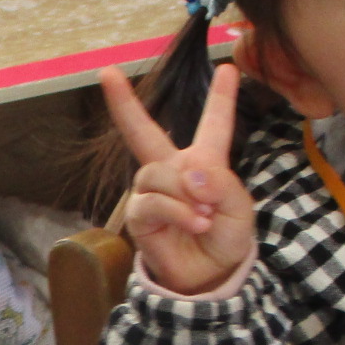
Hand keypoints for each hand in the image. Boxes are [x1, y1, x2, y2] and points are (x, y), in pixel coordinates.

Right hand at [100, 62, 255, 296]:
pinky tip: (194, 222)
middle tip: (105, 72)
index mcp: (205, 162)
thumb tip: (190, 174)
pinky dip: (177, 211)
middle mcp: (173, 170)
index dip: (220, 97)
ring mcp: (152, 192)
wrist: (210, 275)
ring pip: (156, 173)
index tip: (227, 68)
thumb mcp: (239, 208)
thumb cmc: (226, 238)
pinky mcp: (140, 216)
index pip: (213, 124)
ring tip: (204, 214)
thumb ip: (222, 184)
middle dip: (123, 104)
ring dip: (183, 193)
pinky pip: (152, 203)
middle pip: (143, 132)